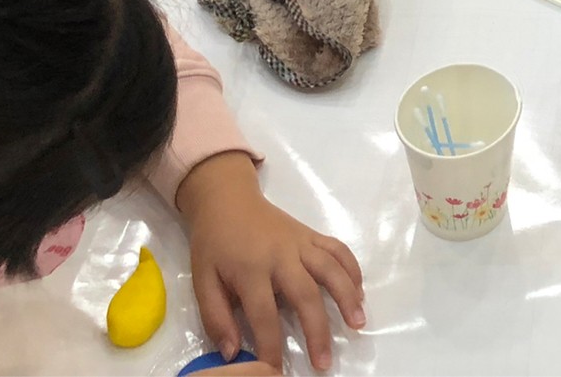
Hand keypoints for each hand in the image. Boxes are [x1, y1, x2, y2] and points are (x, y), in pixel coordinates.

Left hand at [176, 152, 365, 373]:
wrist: (227, 200)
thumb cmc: (214, 244)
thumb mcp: (202, 281)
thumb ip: (215, 318)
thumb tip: (232, 353)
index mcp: (250, 270)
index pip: (264, 316)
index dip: (271, 347)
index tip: (275, 371)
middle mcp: (280, 255)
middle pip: (305, 296)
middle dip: (317, 332)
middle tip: (324, 363)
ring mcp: (300, 242)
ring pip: (330, 270)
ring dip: (346, 297)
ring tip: (358, 323)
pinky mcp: (311, 234)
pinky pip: (337, 249)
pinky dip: (352, 269)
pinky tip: (359, 292)